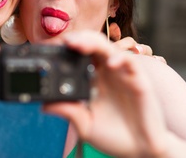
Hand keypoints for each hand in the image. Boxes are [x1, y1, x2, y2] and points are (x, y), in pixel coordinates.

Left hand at [43, 30, 167, 157]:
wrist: (141, 150)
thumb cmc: (114, 137)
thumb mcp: (85, 125)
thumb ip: (69, 113)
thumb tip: (44, 105)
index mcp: (93, 79)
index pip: (79, 55)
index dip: (66, 49)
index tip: (50, 49)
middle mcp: (106, 72)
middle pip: (91, 45)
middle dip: (77, 39)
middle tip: (63, 42)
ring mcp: (122, 74)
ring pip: (107, 47)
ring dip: (92, 42)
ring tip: (76, 44)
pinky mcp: (138, 80)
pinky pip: (129, 62)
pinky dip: (119, 59)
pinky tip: (109, 65)